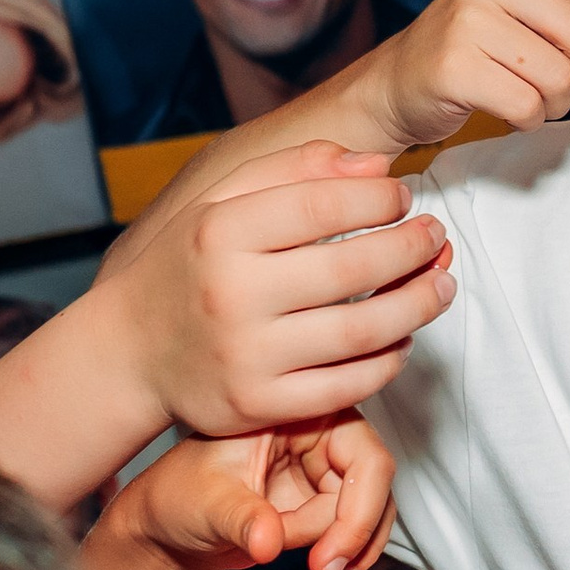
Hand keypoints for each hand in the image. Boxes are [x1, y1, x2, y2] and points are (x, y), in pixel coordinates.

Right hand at [100, 144, 454, 441]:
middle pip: (353, 269)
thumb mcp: (219, 202)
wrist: (127, 352)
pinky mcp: (261, 404)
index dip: (378, 199)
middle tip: (436, 237)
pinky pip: (349, 385)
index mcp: (219, 232)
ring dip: (418, 305)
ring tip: (442, 284)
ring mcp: (247, 355)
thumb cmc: (187, 266)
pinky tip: (405, 337)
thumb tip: (376, 164)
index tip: (403, 198)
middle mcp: (232, 294)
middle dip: (412, 249)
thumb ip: (294, 170)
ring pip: (362, 331)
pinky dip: (390, 359)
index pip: (321, 206)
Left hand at [109, 413, 397, 569]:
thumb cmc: (179, 495)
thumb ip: (242, 519)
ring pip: (373, 510)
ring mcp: (327, 471)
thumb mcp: (205, 503)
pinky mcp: (327, 502)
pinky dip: (351, 556)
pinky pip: (361, 529)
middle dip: (351, 534)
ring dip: (352, 549)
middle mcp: (322, 436)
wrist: (171, 527)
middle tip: (322, 569)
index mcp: (299, 414)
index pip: (362, 455)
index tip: (331, 553)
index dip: (358, 508)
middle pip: (372, 486)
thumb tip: (269, 540)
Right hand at [379, 0, 569, 139]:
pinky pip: (529, 105)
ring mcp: (465, 22)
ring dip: (559, 99)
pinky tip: (511, 108)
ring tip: (532, 92)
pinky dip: (531, 118)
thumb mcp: (529, 8)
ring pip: (559, 75)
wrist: (403, 81)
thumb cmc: (482, 44)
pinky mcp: (454, 69)